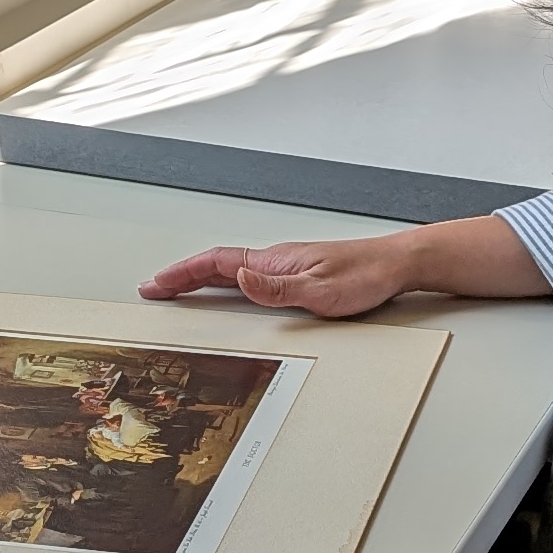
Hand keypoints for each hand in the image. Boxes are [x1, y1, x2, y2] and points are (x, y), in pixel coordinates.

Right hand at [138, 235, 414, 316]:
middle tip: (154, 290)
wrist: (398, 264)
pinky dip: (226, 283)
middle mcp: (276, 260)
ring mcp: (286, 266)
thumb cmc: (366, 275)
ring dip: (200, 279)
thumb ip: (278, 289)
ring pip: (231, 270)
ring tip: (178, 291)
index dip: (182, 274)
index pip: (216, 263)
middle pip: (216, 265)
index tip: (156, 285)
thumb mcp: (321, 291)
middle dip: (181, 278)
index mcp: (274, 260)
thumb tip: (239, 279)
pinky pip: (250, 277)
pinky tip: (227, 292)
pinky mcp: (298, 274)